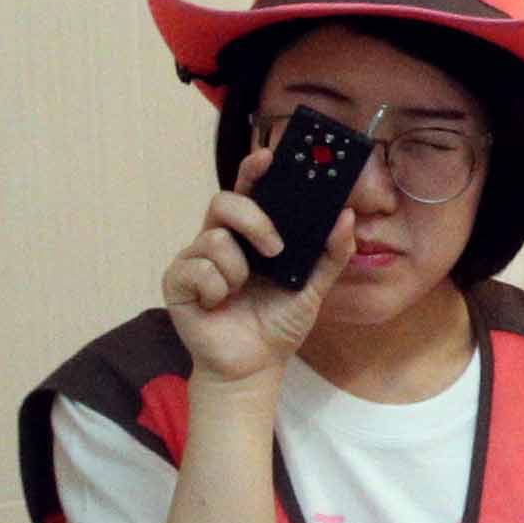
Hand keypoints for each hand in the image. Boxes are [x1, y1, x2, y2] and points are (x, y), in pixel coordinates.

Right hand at [160, 143, 353, 384]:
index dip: (253, 169)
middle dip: (253, 219)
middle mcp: (220, 240)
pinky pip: (196, 270)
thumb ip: (332, 253)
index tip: (268, 155)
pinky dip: (216, 290)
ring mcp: (196, 259)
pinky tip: (218, 306)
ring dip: (237, 271)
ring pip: (213, 239)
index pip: (248, 190)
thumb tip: (345, 216)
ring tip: (241, 293)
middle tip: (275, 247)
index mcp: (250, 235)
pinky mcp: (177, 282)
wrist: (254, 367)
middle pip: (224, 202)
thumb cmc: (277, 323)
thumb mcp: (313, 288)